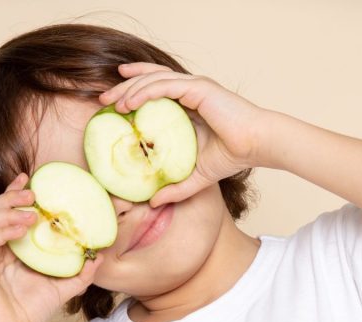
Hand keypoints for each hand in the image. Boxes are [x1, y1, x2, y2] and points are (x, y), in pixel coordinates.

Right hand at [0, 173, 103, 321]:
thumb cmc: (29, 312)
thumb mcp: (61, 288)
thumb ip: (79, 272)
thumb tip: (99, 256)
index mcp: (9, 247)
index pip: (9, 212)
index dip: (16, 193)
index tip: (31, 178)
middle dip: (13, 196)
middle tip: (33, 191)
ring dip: (9, 211)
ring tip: (31, 211)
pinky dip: (2, 230)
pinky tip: (20, 229)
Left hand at [98, 62, 270, 206]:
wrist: (257, 145)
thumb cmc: (232, 155)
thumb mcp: (196, 176)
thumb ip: (175, 188)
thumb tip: (154, 203)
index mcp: (188, 104)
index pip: (155, 90)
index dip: (133, 92)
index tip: (113, 103)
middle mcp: (190, 91)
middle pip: (150, 80)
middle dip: (124, 86)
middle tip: (104, 99)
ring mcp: (194, 86)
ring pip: (154, 79)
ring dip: (130, 87)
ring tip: (112, 100)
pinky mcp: (199, 88)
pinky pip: (165, 85)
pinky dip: (145, 91)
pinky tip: (130, 102)